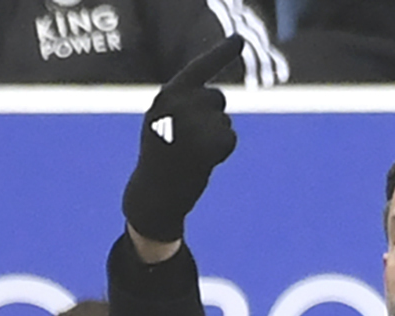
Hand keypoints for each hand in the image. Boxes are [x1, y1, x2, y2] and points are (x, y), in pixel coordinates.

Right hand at [123, 36, 244, 245]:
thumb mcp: (162, 121)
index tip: (239, 41)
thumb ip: (183, 102)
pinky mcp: (211, 144)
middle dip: (210, 116)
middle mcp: (180, 104)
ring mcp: (195, 124)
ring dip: (214, 137)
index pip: (199, 69)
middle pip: (216, 98)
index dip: (221, 53)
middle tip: (187, 141)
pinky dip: (221, 152)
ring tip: (191, 154)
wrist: (154, 195)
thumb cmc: (160, 157)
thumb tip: (215, 96)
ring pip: (224, 120)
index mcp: (166, 96)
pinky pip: (230, 139)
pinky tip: (202, 162)